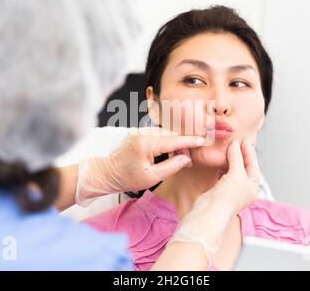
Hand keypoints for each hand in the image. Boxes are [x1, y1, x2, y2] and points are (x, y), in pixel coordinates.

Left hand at [76, 127, 204, 205]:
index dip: (189, 141)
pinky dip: (166, 142)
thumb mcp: (151, 177)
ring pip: (165, 134)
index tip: (202, 140)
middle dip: (182, 145)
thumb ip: (171, 166)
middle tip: (188, 160)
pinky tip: (169, 152)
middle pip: (170, 135)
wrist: (107, 173)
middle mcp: (143, 134)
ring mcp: (140, 133)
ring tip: (180, 158)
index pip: (173, 140)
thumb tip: (186, 158)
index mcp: (146, 143)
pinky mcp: (139, 135)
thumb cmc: (127, 178)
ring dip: (174, 143)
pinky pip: (157, 135)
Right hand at [212, 139, 259, 215]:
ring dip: (231, 160)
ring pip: (234, 169)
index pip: (253, 164)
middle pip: (244, 166)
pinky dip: (223, 166)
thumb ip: (236, 158)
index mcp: (253, 186)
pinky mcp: (221, 189)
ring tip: (227, 150)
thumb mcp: (236, 174)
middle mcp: (244, 188)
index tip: (242, 140)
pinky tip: (219, 162)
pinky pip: (224, 174)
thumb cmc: (227, 197)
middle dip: (239, 154)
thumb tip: (234, 145)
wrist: (210, 211)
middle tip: (234, 143)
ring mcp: (232, 189)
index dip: (248, 151)